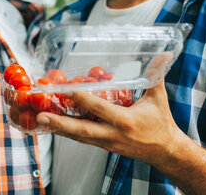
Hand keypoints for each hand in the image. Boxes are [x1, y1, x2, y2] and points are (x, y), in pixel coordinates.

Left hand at [36, 81, 185, 166]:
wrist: (164, 152)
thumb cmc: (161, 122)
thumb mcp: (159, 97)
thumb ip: (157, 74)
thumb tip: (164, 53)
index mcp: (124, 120)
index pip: (97, 107)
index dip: (80, 97)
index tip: (64, 89)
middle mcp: (112, 134)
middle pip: (81, 129)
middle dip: (60, 122)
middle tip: (41, 114)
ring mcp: (107, 143)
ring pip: (79, 136)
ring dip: (59, 128)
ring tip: (40, 120)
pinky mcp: (104, 147)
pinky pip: (83, 140)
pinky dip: (69, 133)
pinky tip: (55, 126)